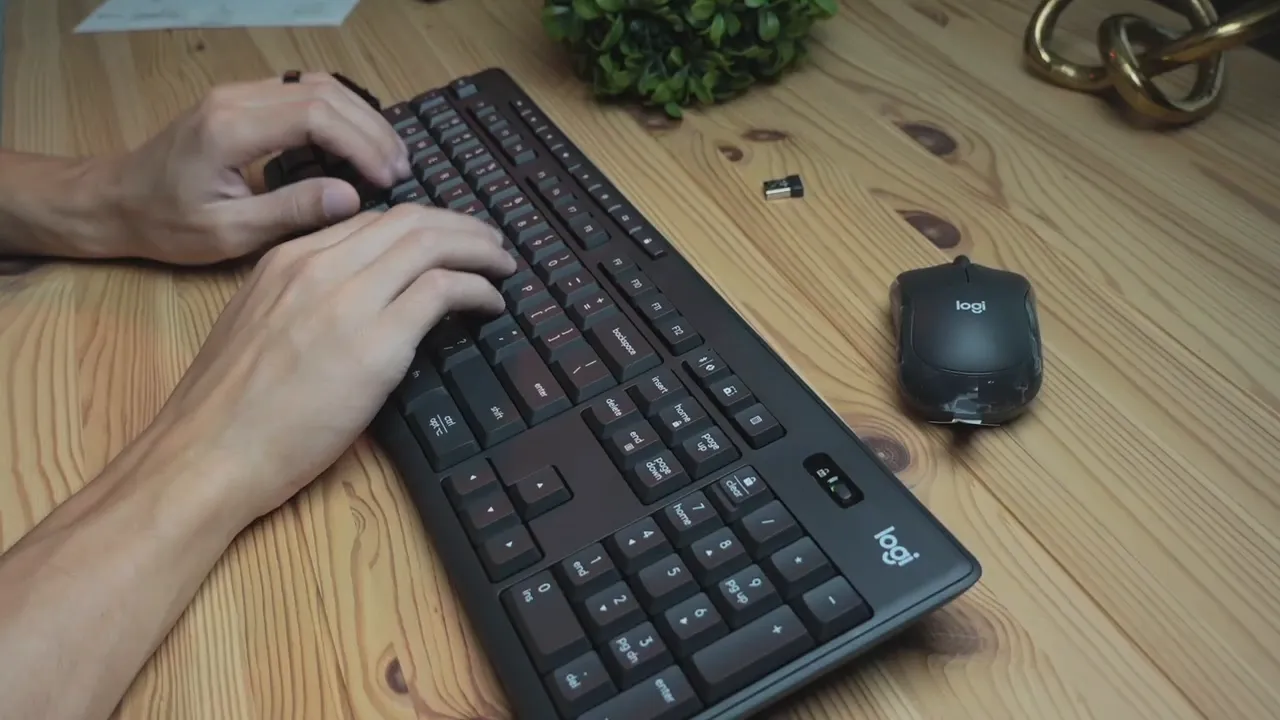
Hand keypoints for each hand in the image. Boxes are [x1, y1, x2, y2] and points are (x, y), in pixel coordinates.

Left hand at [103, 72, 410, 264]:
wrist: (114, 200)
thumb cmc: (163, 223)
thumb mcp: (226, 232)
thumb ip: (290, 211)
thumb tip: (351, 198)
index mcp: (230, 129)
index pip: (315, 117)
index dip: (362, 143)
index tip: (390, 178)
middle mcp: (236, 99)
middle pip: (324, 93)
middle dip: (371, 129)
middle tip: (402, 169)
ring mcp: (239, 94)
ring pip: (318, 85)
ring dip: (360, 118)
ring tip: (389, 156)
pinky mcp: (243, 101)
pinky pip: (303, 93)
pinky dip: (340, 114)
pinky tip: (359, 143)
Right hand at [151, 204, 514, 523]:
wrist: (206, 452)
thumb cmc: (225, 409)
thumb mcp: (255, 326)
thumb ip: (298, 301)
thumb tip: (346, 307)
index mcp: (285, 260)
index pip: (369, 221)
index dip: (419, 226)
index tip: (444, 241)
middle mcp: (318, 267)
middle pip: (408, 220)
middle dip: (459, 226)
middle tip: (488, 244)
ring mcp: (349, 301)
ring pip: (431, 243)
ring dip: (477, 248)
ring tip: (500, 265)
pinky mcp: (377, 343)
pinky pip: (443, 290)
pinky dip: (478, 289)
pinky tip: (491, 304)